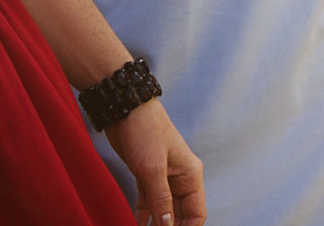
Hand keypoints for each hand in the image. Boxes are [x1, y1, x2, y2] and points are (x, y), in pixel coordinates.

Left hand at [103, 99, 204, 225]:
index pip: (196, 213)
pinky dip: (143, 216)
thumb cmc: (145, 132)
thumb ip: (161, 199)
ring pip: (164, 209)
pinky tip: (137, 225)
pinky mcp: (147, 175)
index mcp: (191, 175)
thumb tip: (168, 225)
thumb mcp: (153, 169)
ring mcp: (163, 177)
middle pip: (181, 214)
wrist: (127, 110)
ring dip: (157, 224)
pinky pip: (149, 202)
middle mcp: (180, 178)